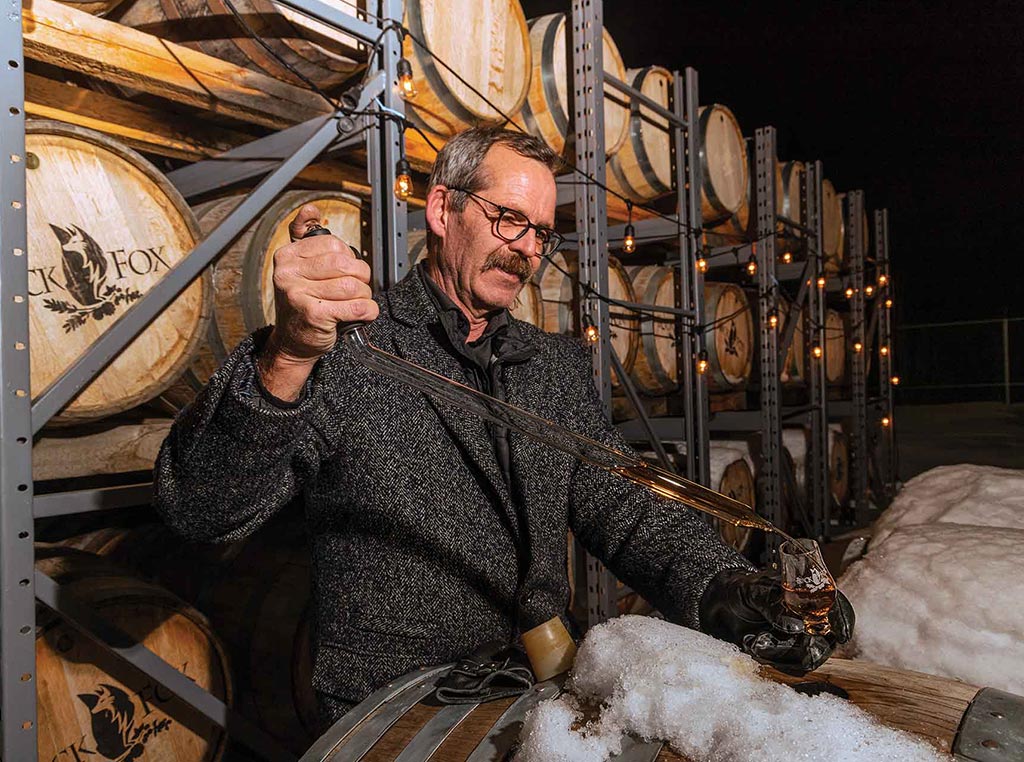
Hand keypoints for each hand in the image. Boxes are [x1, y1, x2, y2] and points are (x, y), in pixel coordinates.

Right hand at [267, 203, 377, 363]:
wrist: (291, 342)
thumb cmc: (302, 304)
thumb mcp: (299, 268)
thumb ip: (305, 237)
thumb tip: (310, 210)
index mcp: (287, 256)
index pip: (334, 245)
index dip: (348, 259)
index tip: (343, 272)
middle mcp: (288, 273)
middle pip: (345, 264)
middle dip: (360, 278)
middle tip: (355, 289)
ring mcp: (298, 294)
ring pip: (353, 286)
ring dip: (363, 297)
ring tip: (354, 303)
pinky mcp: (314, 315)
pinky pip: (358, 307)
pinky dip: (367, 312)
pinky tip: (360, 315)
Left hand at [698, 568, 854, 673]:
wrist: (723, 606)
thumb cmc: (743, 591)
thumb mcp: (755, 591)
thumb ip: (775, 605)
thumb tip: (796, 626)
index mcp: (811, 596)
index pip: (839, 609)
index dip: (843, 621)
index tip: (841, 634)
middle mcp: (813, 621)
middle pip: (827, 642)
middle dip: (805, 646)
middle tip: (775, 638)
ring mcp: (802, 641)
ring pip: (807, 658)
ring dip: (779, 651)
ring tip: (756, 639)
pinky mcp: (788, 657)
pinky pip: (789, 667)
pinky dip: (770, 657)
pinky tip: (752, 643)